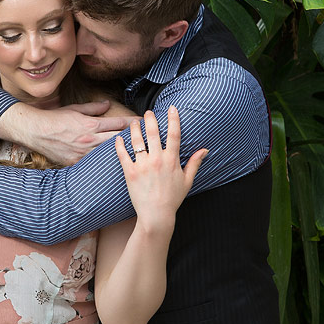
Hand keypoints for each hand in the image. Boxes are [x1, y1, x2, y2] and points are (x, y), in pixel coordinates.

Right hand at [0, 100, 133, 164]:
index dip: (133, 123)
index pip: (118, 124)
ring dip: (122, 152)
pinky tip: (113, 164)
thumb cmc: (55, 118)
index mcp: (91, 125)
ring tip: (136, 154)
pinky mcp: (76, 162)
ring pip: (108, 154)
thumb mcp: (75, 109)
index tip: (144, 122)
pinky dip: (104, 162)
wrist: (36, 131)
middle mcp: (89, 140)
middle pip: (118, 140)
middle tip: (148, 137)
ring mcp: (83, 153)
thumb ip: (94, 108)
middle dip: (134, 138)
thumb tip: (108, 104)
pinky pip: (94, 163)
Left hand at [114, 106, 206, 230]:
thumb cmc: (173, 199)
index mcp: (172, 160)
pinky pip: (123, 154)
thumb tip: (205, 150)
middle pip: (154, 133)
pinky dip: (119, 145)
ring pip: (137, 140)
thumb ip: (195, 163)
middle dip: (151, 119)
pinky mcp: (130, 172)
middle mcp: (157, 159)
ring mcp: (143, 165)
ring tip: (134, 122)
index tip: (172, 108)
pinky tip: (118, 138)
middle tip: (148, 112)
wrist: (156, 215)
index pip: (174, 134)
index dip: (173, 119)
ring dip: (135, 128)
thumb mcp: (187, 181)